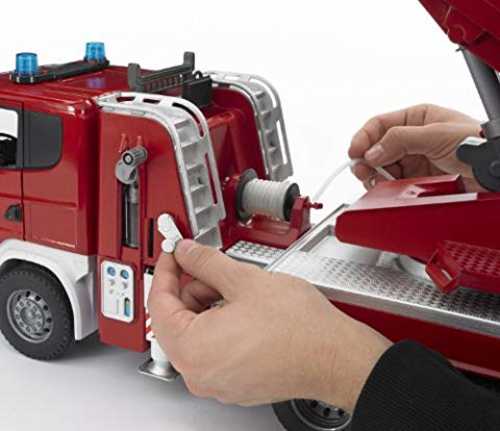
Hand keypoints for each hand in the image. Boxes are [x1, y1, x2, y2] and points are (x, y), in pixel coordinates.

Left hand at [148, 240, 390, 410]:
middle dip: (191, 288)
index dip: (165, 271)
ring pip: (195, 334)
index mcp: (193, 349)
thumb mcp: (244, 281)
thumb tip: (187, 252)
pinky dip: (219, 325)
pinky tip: (243, 309)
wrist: (335, 356)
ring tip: (236, 289)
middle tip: (211, 268)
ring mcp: (217, 382)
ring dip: (207, 305)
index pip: (159, 303)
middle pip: (176, 320)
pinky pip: (213, 349)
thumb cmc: (299, 328)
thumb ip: (206, 262)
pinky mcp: (235, 383)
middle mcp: (199, 373)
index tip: (173, 254)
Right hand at [349, 104, 482, 191]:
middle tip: (362, 169)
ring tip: (373, 180)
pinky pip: (391, 183)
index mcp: (416, 119)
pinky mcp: (415, 181)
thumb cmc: (477, 143)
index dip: (364, 137)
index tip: (355, 152)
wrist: (494, 171)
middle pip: (376, 148)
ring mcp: (413, 161)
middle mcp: (412, 139)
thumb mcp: (437, 135)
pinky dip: (384, 186)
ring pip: (380, 167)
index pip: (379, 124)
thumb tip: (373, 151)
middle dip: (366, 159)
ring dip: (373, 174)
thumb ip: (401, 140)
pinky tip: (384, 187)